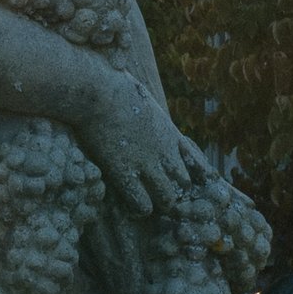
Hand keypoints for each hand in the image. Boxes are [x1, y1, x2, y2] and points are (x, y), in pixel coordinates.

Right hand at [79, 75, 206, 216]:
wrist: (97, 92)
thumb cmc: (112, 86)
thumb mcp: (140, 94)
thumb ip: (144, 108)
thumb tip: (139, 98)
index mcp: (169, 132)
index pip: (195, 160)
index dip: (193, 173)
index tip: (187, 181)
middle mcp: (164, 151)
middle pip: (184, 184)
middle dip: (176, 192)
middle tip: (163, 197)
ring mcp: (147, 163)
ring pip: (168, 199)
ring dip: (160, 203)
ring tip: (148, 203)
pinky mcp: (126, 173)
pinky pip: (143, 204)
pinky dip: (139, 208)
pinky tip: (130, 205)